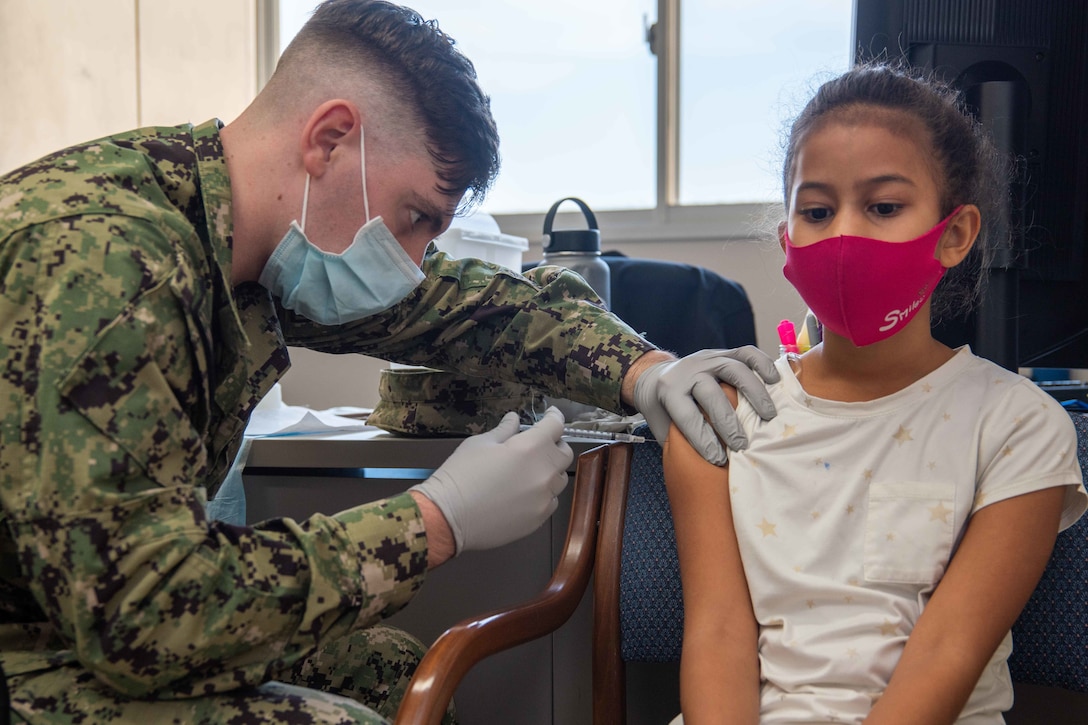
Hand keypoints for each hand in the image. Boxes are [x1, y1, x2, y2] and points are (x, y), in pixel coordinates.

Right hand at [409, 407, 572, 553]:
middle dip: (554, 445)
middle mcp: (544, 473)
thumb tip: (515, 420)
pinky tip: (524, 494)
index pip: (556, 426)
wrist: (448, 517)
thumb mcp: (479, 444)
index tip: (550, 415)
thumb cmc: (460, 475)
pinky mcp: (539, 519)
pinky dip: (543, 494)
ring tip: (529, 471)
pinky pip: (550, 501)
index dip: (554, 417)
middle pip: (565, 453)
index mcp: (531, 448)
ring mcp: (544, 498)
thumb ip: (504, 430)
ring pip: (559, 479)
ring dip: (550, 471)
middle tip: (538, 444)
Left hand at [632, 346, 778, 463]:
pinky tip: (774, 381)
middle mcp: (688, 371)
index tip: (718, 460)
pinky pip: (746, 353)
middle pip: (711, 394)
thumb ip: (679, 441)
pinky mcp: (724, 353)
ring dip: (754, 394)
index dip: (703, 440)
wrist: (655, 375)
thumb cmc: (663, 410)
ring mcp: (707, 358)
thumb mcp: (662, 427)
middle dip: (728, 423)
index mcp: (669, 390)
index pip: (687, 416)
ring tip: (768, 416)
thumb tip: (706, 466)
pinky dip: (763, 364)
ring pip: (734, 370)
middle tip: (742, 446)